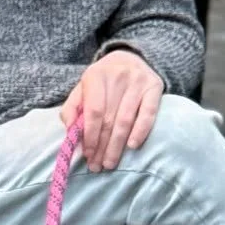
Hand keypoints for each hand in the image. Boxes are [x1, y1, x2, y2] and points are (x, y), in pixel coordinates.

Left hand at [61, 50, 164, 170]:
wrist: (129, 57)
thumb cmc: (102, 81)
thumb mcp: (83, 88)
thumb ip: (72, 108)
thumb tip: (69, 129)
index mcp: (96, 75)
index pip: (93, 112)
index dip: (90, 136)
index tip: (87, 154)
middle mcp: (118, 76)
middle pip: (109, 119)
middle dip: (102, 146)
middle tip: (97, 166)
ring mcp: (138, 81)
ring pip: (126, 120)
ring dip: (117, 146)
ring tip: (111, 163)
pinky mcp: (155, 87)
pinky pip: (148, 113)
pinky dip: (141, 131)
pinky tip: (132, 146)